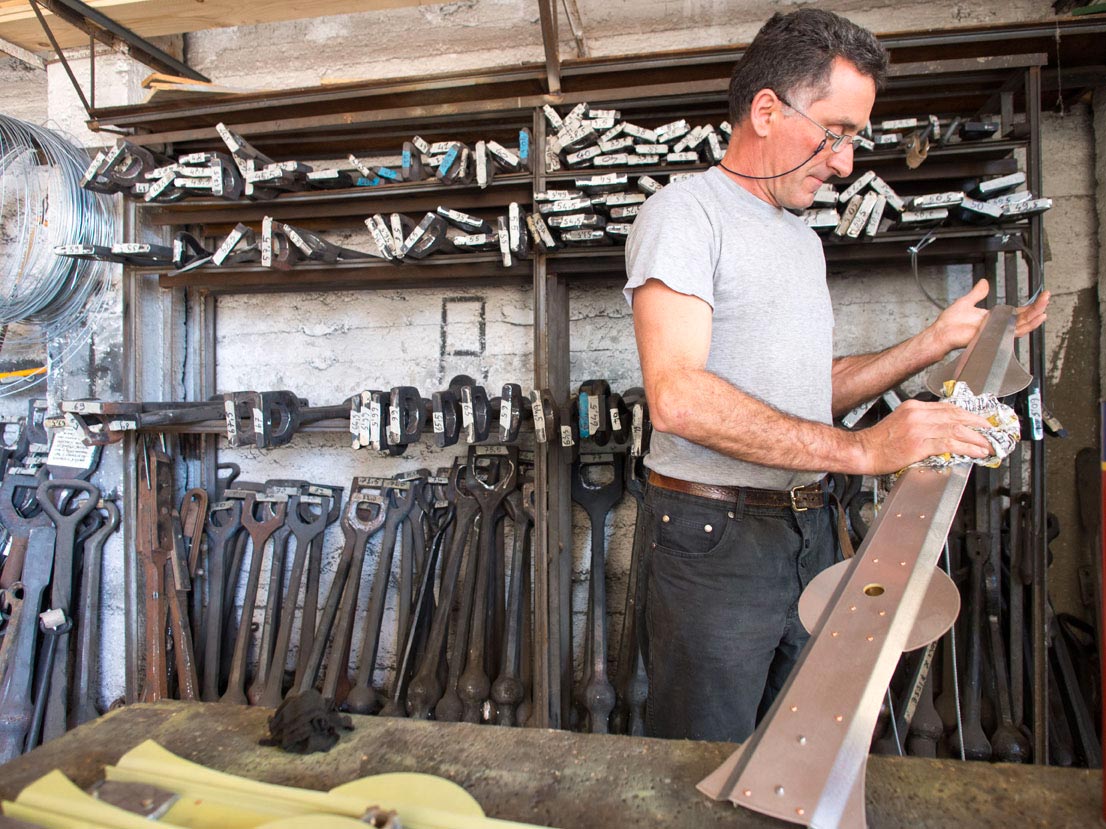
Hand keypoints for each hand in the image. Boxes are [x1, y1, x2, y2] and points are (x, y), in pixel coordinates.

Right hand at [854, 399, 994, 474]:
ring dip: (976, 438)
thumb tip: (944, 430)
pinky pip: (950, 444)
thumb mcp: (900, 422)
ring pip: (956, 429)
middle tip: (991, 431)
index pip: (948, 407)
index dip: (968, 414)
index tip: (979, 420)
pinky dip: (967, 448)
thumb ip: (921, 422)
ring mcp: (919, 428)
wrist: (863, 451)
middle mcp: (918, 414)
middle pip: (956, 415)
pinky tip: (976, 452)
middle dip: (977, 423)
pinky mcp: (919, 444)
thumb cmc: (879, 442)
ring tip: (987, 445)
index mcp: (914, 406)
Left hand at [931, 279, 1049, 353]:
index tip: (1039, 298)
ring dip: (1036, 314)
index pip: (1017, 313)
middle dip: (1037, 308)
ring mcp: (997, 332)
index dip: (1030, 306)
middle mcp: (997, 326)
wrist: (942, 333)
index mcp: (993, 318)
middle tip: (1047, 297)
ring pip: (1023, 324)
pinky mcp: (995, 336)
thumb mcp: (967, 302)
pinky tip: (1037, 318)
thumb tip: (984, 283)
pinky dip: (1028, 325)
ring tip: (1046, 305)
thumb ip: (978, 293)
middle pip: (1024, 318)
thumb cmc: (950, 323)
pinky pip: (1016, 332)